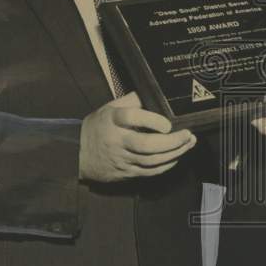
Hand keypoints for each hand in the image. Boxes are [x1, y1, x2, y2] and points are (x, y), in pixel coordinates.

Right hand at [79, 92, 196, 181]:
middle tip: (187, 135)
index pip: (132, 118)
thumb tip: (155, 93)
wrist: (76, 154)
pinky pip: (149, 172)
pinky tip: (176, 156)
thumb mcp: (110, 107)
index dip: (152, 120)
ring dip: (174, 153)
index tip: (167, 123)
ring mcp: (121, 159)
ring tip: (188, 144)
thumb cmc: (97, 127)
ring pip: (151, 161)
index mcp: (112, 120)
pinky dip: (166, 165)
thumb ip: (132, 100)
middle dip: (171, 142)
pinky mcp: (126, 172)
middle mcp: (117, 140)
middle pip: (146, 145)